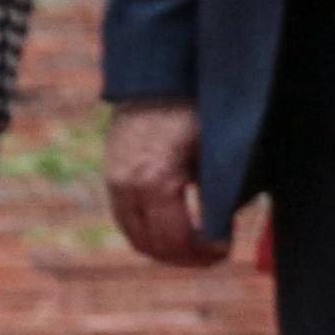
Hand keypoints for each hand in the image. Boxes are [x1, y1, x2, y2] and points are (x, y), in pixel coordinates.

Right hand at [105, 101, 226, 267]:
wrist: (155, 76)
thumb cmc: (192, 108)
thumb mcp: (210, 151)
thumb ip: (214, 194)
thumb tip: (220, 231)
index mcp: (156, 181)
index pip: (177, 239)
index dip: (202, 253)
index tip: (223, 249)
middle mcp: (128, 187)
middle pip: (154, 247)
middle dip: (186, 257)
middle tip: (212, 255)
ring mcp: (115, 184)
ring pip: (137, 239)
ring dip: (166, 250)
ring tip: (194, 247)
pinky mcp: (111, 178)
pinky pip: (127, 222)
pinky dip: (150, 233)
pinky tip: (173, 229)